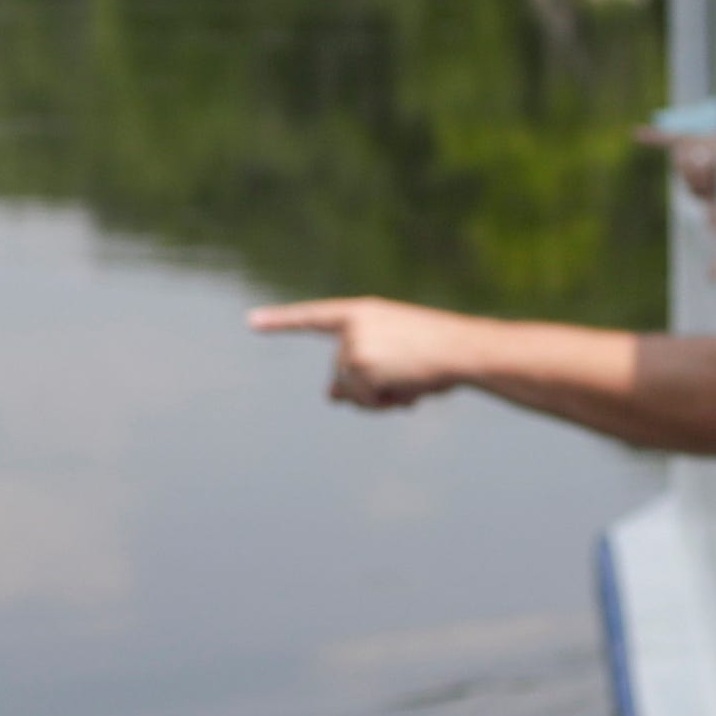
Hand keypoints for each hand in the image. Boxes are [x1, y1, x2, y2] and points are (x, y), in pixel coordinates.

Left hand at [247, 297, 468, 408]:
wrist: (463, 349)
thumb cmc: (438, 351)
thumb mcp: (395, 355)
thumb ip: (361, 368)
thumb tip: (328, 397)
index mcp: (362, 313)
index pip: (314, 317)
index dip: (282, 321)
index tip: (251, 321)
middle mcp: (352, 327)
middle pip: (339, 374)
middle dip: (365, 389)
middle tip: (403, 381)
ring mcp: (353, 345)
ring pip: (349, 391)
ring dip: (378, 397)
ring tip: (410, 381)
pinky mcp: (359, 366)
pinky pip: (362, 400)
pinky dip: (383, 402)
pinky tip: (407, 390)